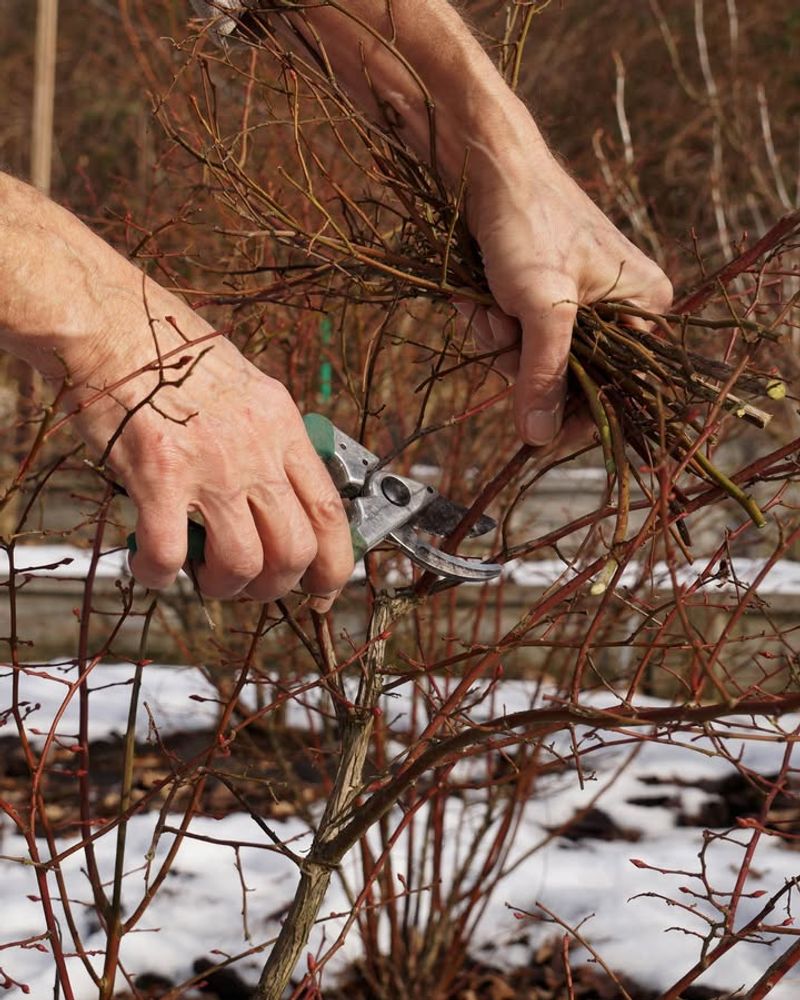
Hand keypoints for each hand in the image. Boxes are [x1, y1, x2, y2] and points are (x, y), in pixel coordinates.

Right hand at [67, 303, 352, 608]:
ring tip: (203, 575)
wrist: (111, 322)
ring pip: (242, 562)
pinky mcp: (158, 476)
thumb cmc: (170, 352)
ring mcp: (210, 464)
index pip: (330, 510)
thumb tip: (279, 491)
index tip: (323, 586)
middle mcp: (256, 448)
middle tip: (250, 584)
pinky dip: (161, 574)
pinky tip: (153, 566)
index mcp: (282, 426)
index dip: (335, 562)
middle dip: (276, 585)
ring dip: (224, 586)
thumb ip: (268, 438)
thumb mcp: (246, 387)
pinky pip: (170, 554)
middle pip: (294, 549)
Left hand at [457, 131, 672, 445]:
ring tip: (488, 300)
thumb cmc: (528, 222)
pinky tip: (478, 294)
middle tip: (503, 328)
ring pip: (533, 358)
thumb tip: (539, 437)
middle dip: (525, 361)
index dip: (577, 415)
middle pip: (570, 376)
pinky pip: (514, 333)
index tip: (538, 435)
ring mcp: (575, 299)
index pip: (619, 387)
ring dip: (500, 339)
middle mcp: (617, 306)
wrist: (483, 163)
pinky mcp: (538, 291)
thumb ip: (545, 374)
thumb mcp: (543, 305)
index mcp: (643, 306)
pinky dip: (490, 320)